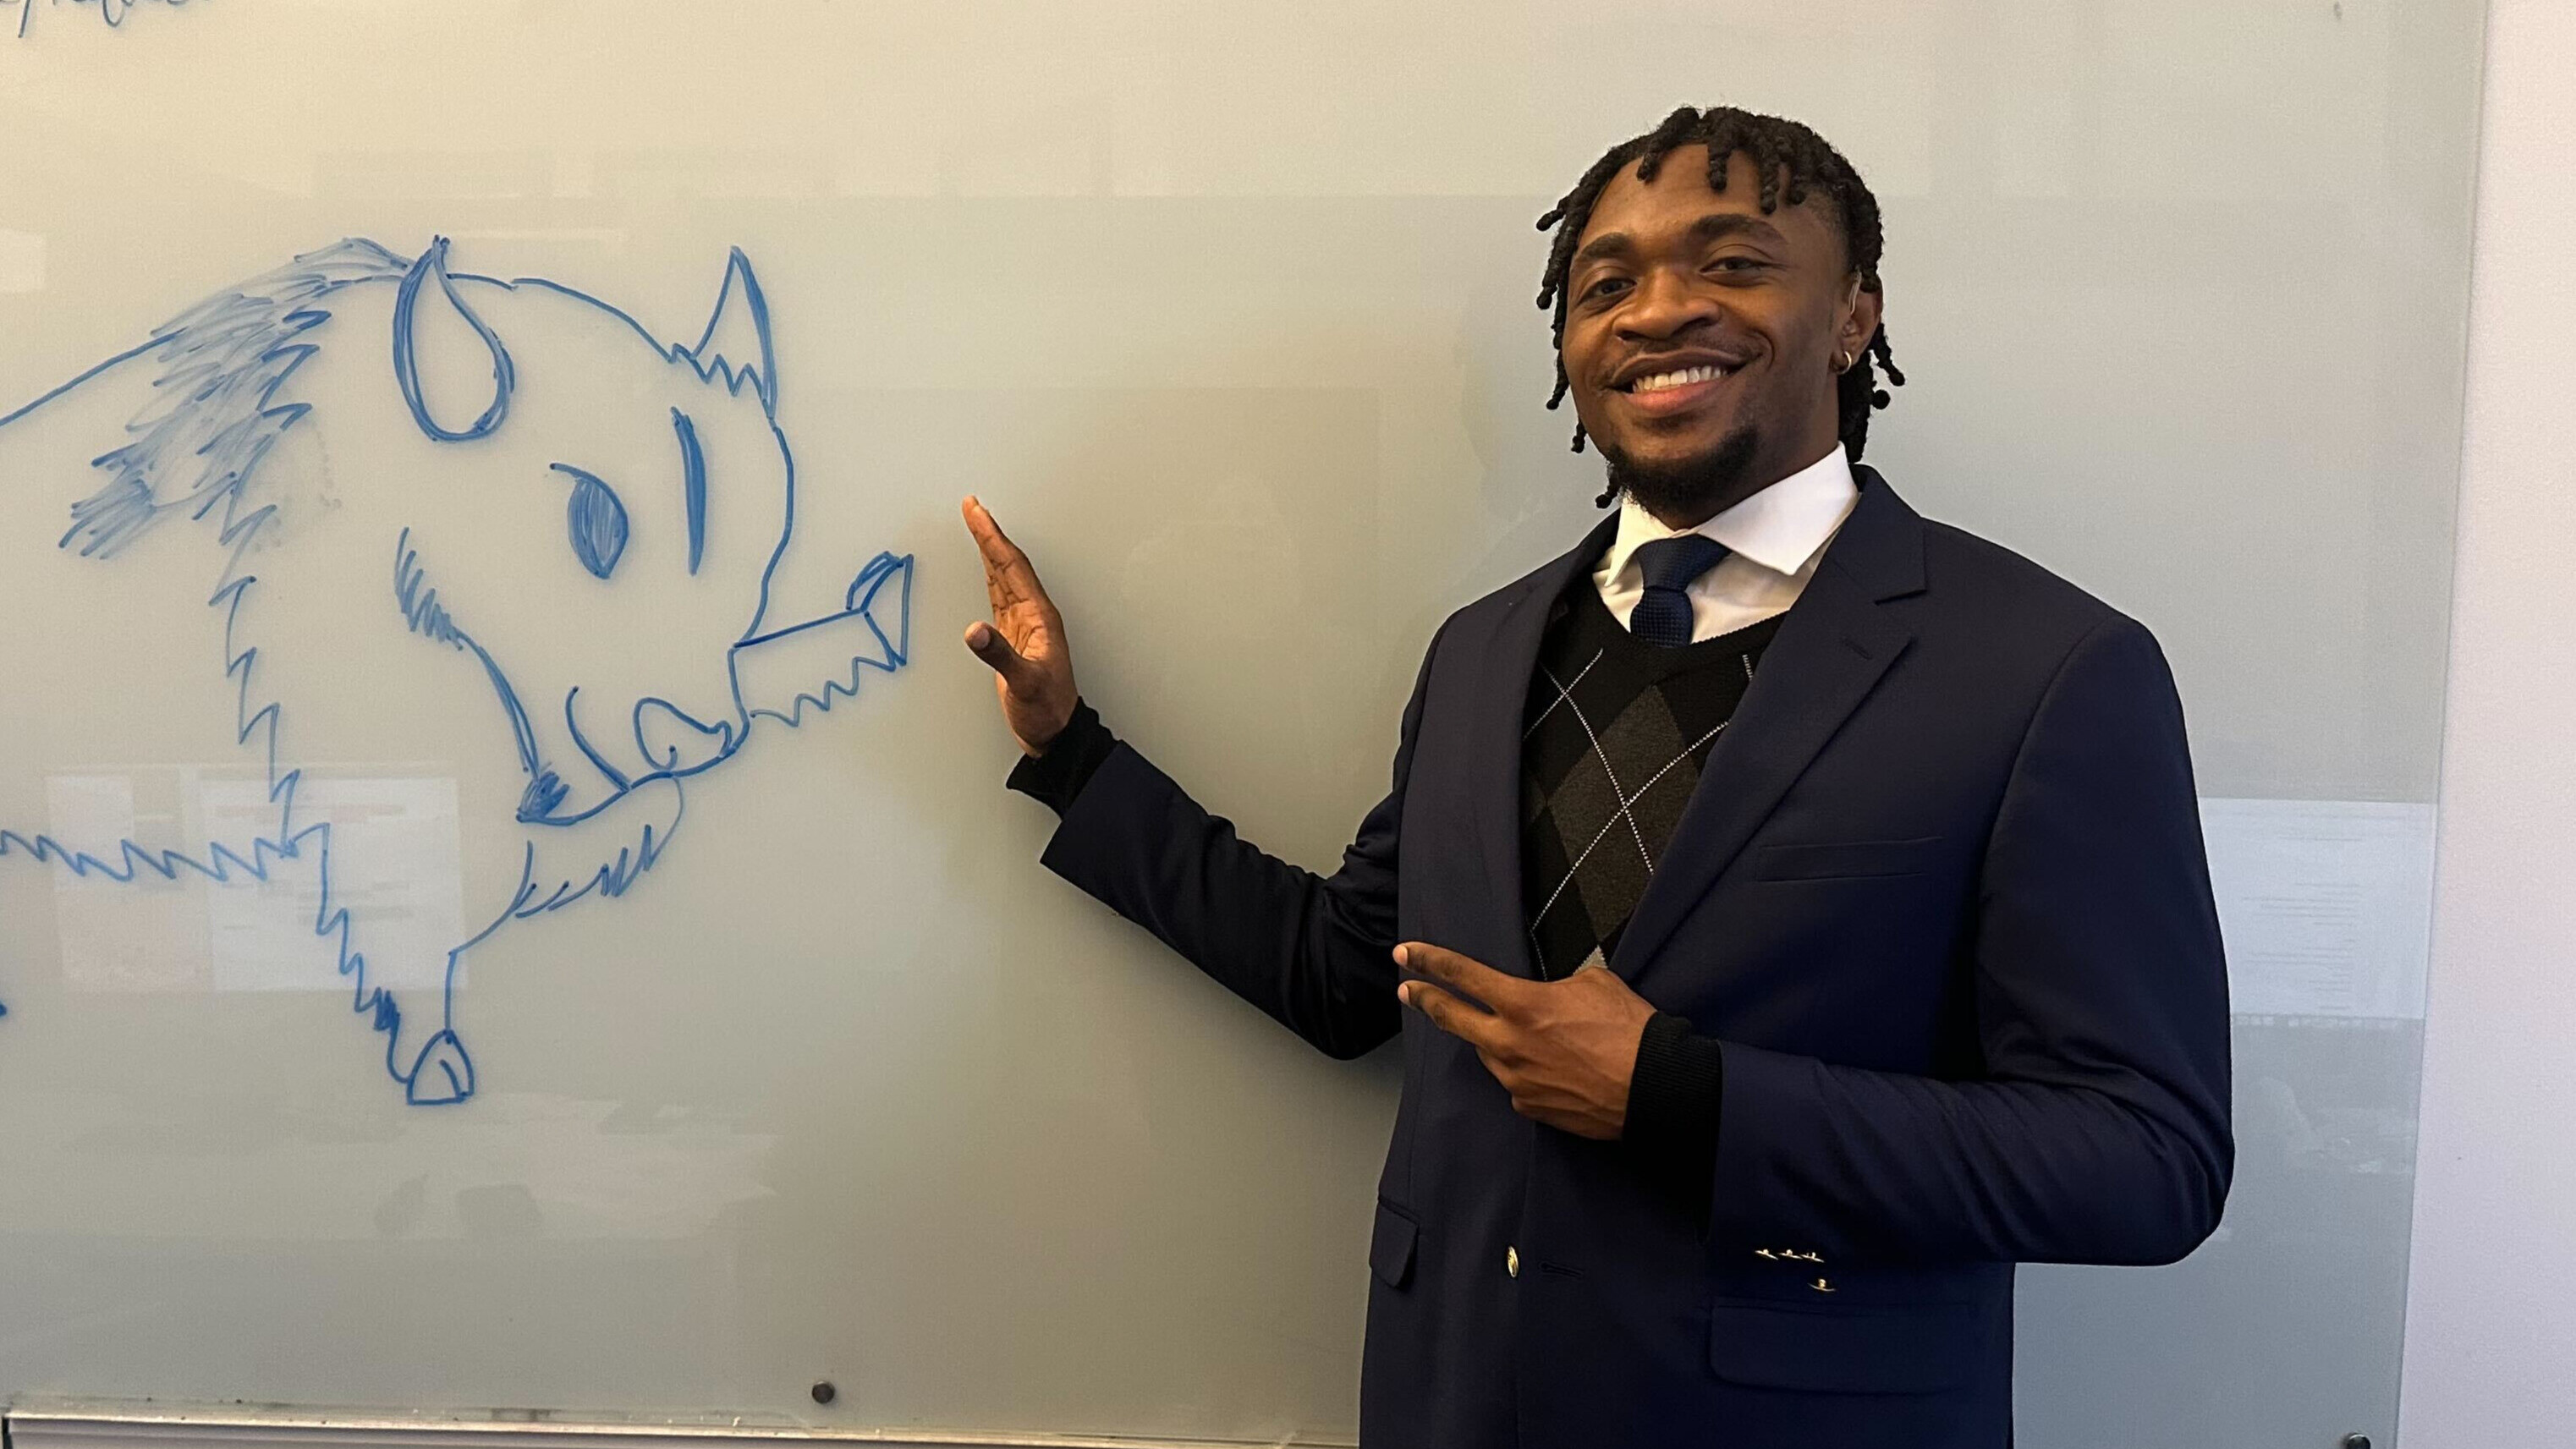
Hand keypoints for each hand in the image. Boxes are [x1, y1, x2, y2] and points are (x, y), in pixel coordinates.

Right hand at [961, 496, 1078, 754]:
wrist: (1055, 732)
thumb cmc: (1047, 710)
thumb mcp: (1024, 683)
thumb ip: (1000, 656)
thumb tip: (975, 631)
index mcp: (1039, 617)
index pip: (1012, 566)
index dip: (992, 537)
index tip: (976, 512)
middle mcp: (1033, 615)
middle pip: (1008, 563)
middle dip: (989, 532)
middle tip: (972, 506)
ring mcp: (1024, 624)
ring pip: (1004, 576)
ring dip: (989, 549)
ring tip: (976, 524)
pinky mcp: (1014, 637)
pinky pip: (999, 595)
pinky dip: (989, 575)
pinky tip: (984, 567)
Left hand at [1395, 942, 1658, 1140]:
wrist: (1655, 1086)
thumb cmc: (1631, 1031)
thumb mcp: (1596, 983)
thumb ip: (1559, 987)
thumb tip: (1551, 995)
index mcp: (1523, 1005)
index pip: (1463, 976)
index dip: (1430, 962)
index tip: (1406, 954)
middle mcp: (1510, 1044)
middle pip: (1453, 1019)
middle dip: (1426, 1001)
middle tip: (1408, 992)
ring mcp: (1517, 1080)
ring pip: (1489, 1054)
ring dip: (1496, 1041)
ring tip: (1531, 1036)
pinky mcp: (1530, 1107)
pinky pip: (1515, 1083)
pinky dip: (1524, 1072)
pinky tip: (1552, 1068)